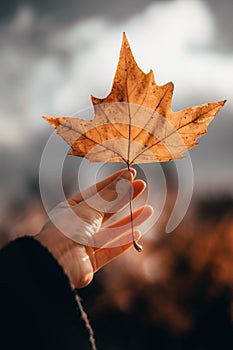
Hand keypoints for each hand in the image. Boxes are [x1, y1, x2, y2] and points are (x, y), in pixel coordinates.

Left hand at [36, 169, 152, 288]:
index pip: (96, 192)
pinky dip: (124, 242)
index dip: (113, 182)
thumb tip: (126, 178)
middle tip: (142, 186)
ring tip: (149, 210)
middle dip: (124, 198)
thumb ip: (109, 196)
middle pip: (106, 210)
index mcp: (70, 209)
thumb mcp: (89, 209)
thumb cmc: (67, 230)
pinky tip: (138, 233)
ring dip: (130, 220)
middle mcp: (77, 225)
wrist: (57, 263)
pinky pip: (110, 249)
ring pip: (111, 231)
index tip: (130, 173)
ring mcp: (84, 244)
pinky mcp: (90, 261)